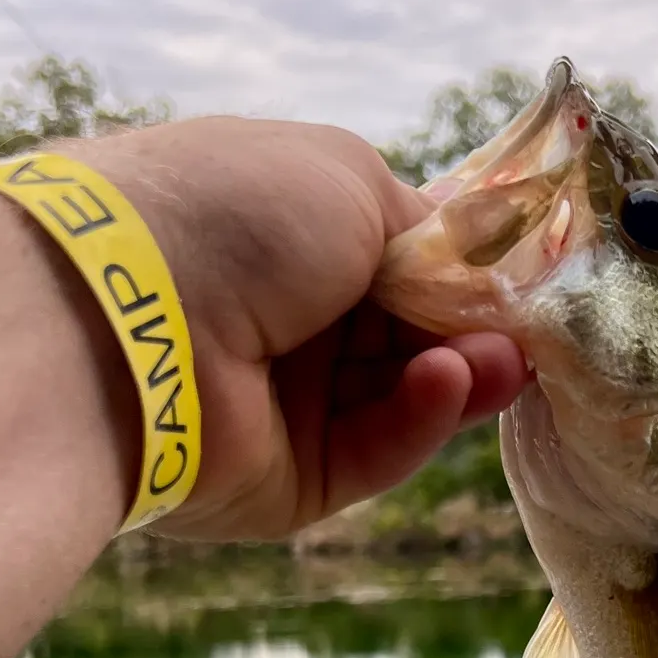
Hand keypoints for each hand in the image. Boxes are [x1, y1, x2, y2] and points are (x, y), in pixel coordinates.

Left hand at [77, 118, 529, 539]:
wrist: (132, 311)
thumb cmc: (237, 213)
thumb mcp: (348, 177)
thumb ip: (425, 224)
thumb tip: (472, 265)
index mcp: (293, 242)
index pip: (401, 266)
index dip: (465, 276)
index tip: (523, 284)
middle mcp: (291, 324)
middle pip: (414, 338)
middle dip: (475, 332)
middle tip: (525, 334)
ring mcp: (293, 406)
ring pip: (407, 399)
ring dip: (462, 374)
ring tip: (499, 362)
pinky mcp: (298, 480)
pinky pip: (379, 450)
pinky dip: (421, 417)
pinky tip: (446, 381)